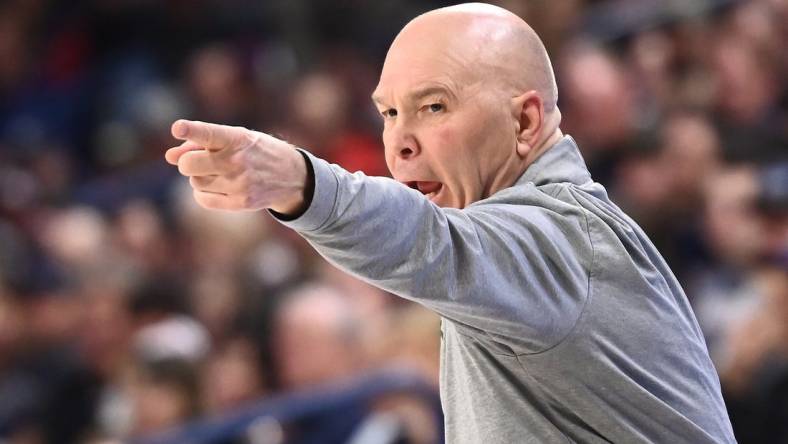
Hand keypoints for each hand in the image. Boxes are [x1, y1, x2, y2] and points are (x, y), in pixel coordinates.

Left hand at [165, 120, 308, 213]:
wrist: (292, 176)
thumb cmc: (254, 151)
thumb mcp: (234, 138)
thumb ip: (200, 143)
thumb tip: (169, 156)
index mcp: (237, 138)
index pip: (209, 134)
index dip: (191, 130)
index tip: (178, 128)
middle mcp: (238, 161)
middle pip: (189, 165)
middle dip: (188, 162)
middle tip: (200, 160)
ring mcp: (240, 184)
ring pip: (195, 182)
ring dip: (199, 177)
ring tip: (217, 172)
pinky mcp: (241, 203)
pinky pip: (203, 199)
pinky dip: (203, 193)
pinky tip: (217, 186)